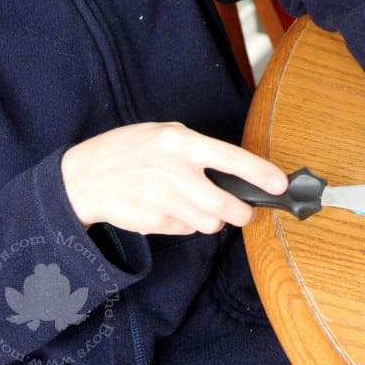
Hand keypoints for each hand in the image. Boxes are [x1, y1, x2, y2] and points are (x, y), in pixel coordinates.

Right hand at [61, 122, 287, 235]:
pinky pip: (185, 230)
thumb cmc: (129, 150)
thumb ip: (197, 151)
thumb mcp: (163, 135)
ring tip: (197, 205)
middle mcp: (173, 170)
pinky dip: (185, 225)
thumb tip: (233, 174)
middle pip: (225, 204)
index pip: (230, 158)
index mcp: (180, 141)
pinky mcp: (152, 221)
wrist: (84, 176)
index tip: (280, 184)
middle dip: (241, 213)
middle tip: (243, 211)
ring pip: (209, 223)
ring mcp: (162, 199)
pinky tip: (170, 209)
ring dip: (212, 220)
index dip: (260, 173)